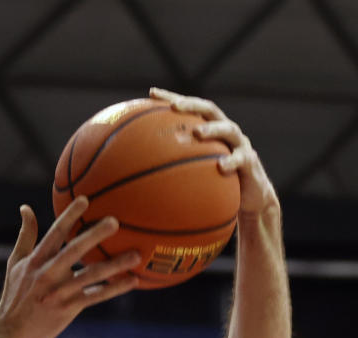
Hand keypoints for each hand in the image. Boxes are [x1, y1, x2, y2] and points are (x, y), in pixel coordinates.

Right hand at [0, 197, 138, 337]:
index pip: (54, 234)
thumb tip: (26, 207)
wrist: (9, 330)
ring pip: (90, 275)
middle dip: (94, 235)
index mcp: (36, 260)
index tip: (85, 200)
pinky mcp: (68, 308)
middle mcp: (47, 274)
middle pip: (74, 251)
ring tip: (137, 254)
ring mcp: (59, 292)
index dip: (69, 216)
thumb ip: (26, 235)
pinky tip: (133, 280)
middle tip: (115, 222)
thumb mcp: (16, 263)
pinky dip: (115, 288)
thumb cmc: (15, 294)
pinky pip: (96, 296)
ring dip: (114, 265)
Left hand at [150, 86, 277, 215]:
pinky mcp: (250, 161)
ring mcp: (239, 144)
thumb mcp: (190, 173)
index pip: (189, 109)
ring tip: (197, 133)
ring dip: (212, 129)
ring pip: (227, 129)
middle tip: (174, 106)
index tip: (151, 93)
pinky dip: (231, 161)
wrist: (248, 198)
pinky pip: (242, 159)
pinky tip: (221, 166)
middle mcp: (224, 131)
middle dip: (192, 105)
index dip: (171, 98)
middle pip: (209, 110)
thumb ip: (169, 167)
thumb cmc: (213, 184)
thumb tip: (133, 174)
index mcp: (208, 129)